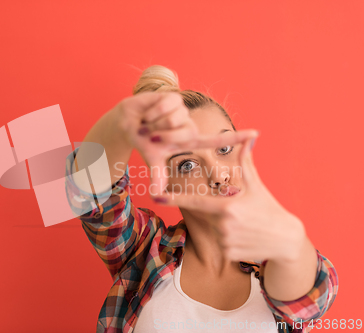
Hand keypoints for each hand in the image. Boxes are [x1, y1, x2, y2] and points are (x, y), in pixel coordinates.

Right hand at [116, 91, 258, 193]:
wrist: (127, 123)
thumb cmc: (143, 141)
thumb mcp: (152, 158)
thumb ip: (157, 175)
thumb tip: (156, 196)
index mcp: (189, 140)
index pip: (216, 140)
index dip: (235, 138)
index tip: (256, 133)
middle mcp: (189, 124)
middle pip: (184, 133)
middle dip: (162, 136)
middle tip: (151, 135)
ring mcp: (182, 110)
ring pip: (173, 119)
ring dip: (154, 123)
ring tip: (149, 123)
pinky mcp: (173, 97)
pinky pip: (165, 106)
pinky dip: (151, 112)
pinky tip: (148, 113)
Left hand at [151, 134, 306, 270]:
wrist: (286, 239)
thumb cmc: (270, 209)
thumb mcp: (257, 185)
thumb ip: (246, 162)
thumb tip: (250, 137)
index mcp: (227, 206)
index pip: (195, 201)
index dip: (174, 198)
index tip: (156, 195)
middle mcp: (224, 224)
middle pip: (208, 217)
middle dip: (220, 215)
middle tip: (242, 216)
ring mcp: (225, 241)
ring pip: (215, 232)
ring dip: (226, 229)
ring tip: (246, 228)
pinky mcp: (228, 254)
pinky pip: (221, 246)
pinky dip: (230, 242)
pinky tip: (247, 240)